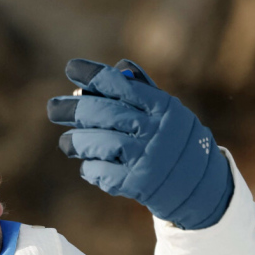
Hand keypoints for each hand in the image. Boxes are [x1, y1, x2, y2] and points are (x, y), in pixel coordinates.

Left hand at [47, 59, 232, 229]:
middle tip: (53, 108)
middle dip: (74, 109)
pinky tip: (89, 165)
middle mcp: (156, 129)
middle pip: (105, 113)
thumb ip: (144, 91)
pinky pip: (102, 172)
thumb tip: (117, 67)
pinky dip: (90, 168)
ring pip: (99, 143)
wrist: (200, 187)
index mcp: (163, 107)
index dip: (93, 75)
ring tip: (68, 143)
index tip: (71, 67)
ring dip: (77, 142)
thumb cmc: (176, 143)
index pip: (121, 85)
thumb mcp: (169, 114)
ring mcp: (147, 157)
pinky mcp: (138, 183)